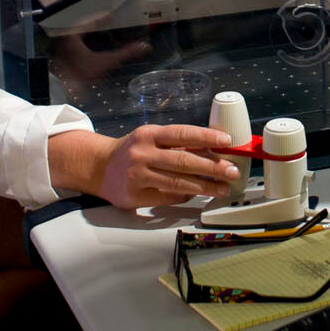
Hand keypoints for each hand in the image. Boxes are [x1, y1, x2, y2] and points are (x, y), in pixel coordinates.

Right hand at [94, 124, 240, 208]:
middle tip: (231, 171)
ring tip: (222, 188)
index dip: (207, 136)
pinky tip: (198, 194)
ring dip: (204, 186)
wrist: (98, 167)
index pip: (182, 133)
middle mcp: (142, 154)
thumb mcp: (151, 139)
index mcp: (149, 134)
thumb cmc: (131, 151)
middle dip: (212, 167)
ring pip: (178, 182)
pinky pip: (167, 197)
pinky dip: (185, 196)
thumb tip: (212, 149)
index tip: (227, 140)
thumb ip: (176, 144)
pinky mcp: (135, 195)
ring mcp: (138, 176)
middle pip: (184, 161)